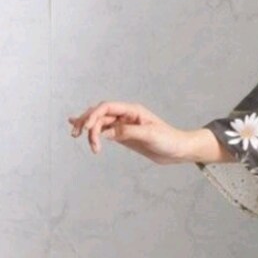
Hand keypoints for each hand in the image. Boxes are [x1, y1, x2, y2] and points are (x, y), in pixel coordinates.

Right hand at [67, 101, 195, 163]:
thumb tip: (106, 133)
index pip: (106, 108)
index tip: (86, 130)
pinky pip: (104, 131)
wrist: (178, 150)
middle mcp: (125, 115)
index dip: (93, 116)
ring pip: (99, 123)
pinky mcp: (123, 135)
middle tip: (78, 136)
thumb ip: (127, 132)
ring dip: (89, 131)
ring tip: (84, 142)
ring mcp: (123, 125)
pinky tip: (80, 129)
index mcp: (132, 110)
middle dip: (87, 123)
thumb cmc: (169, 139)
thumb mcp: (150, 135)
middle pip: (99, 114)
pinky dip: (92, 131)